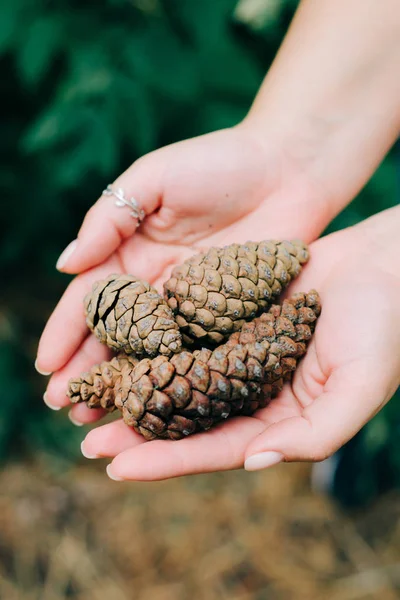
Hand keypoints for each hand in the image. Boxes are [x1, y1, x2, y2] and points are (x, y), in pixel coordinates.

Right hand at [36, 123, 333, 414]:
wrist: (289, 167)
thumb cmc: (218, 162)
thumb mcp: (153, 177)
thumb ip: (108, 218)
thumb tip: (66, 265)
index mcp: (131, 251)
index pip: (91, 299)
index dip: (66, 331)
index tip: (47, 367)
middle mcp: (157, 284)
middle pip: (115, 335)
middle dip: (88, 369)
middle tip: (65, 407)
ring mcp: (193, 305)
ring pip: (151, 353)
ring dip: (125, 385)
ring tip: (98, 420)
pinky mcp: (229, 317)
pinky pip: (197, 353)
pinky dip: (176, 380)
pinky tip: (160, 405)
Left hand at [76, 206, 399, 480]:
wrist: (385, 265)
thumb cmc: (383, 328)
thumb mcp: (358, 388)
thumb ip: (314, 435)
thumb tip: (253, 462)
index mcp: (281, 419)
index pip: (216, 448)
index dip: (168, 461)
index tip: (117, 469)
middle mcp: (256, 391)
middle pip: (189, 419)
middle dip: (140, 433)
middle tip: (88, 440)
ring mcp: (243, 353)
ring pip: (181, 378)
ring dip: (140, 389)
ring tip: (93, 398)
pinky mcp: (235, 319)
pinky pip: (190, 335)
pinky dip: (158, 343)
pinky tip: (124, 346)